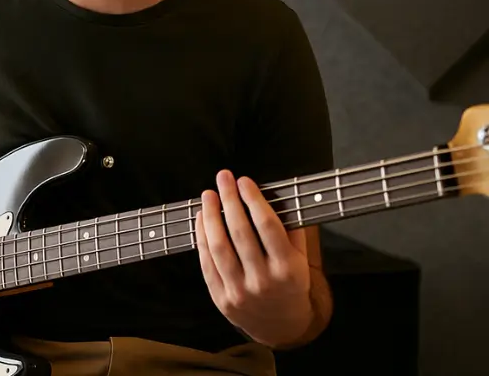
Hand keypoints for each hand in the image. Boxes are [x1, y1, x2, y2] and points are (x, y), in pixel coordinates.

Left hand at [196, 170, 313, 347]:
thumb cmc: (290, 285)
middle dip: (229, 200)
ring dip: (211, 216)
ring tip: (208, 195)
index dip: (253, 200)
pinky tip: (202, 219)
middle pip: (240, 232)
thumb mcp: (301, 261)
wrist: (280, 326)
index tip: (244, 181)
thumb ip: (292, 230)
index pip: (267, 226)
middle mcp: (263, 281)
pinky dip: (201, 237)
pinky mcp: (220, 297)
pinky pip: (206, 262)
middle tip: (223, 178)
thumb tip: (274, 195)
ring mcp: (239, 291)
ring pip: (219, 246)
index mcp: (287, 269)